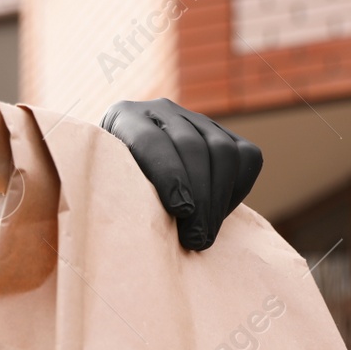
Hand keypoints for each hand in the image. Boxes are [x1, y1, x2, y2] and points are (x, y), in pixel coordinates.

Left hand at [100, 98, 262, 250]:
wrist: (125, 178)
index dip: (169, 175)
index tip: (180, 210)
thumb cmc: (110, 192)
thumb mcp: (105, 188)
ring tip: (205, 236)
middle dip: (199, 197)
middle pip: (192, 147)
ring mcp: (195, 120)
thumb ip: (119, 192)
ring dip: (218, 199)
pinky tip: (216, 217)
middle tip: (195, 239)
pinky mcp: (223, 133)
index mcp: (124, 118)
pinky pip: (245, 157)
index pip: (151, 140)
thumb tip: (143, 222)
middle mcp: (161, 111)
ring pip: (223, 151)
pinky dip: (236, 190)